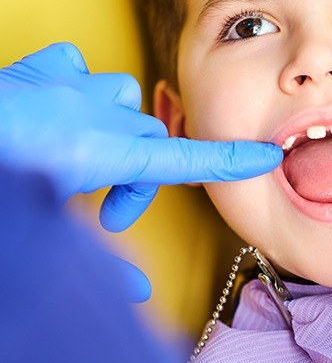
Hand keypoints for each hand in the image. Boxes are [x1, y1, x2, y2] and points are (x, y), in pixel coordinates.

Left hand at [0, 43, 282, 299]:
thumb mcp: (41, 235)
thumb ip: (96, 264)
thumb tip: (135, 294)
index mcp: (94, 150)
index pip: (179, 159)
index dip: (227, 161)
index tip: (265, 156)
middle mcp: (86, 110)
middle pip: (153, 137)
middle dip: (143, 179)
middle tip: (112, 216)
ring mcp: (59, 85)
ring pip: (123, 94)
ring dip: (119, 128)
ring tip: (88, 161)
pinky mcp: (34, 71)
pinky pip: (77, 68)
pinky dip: (80, 87)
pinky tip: (61, 105)